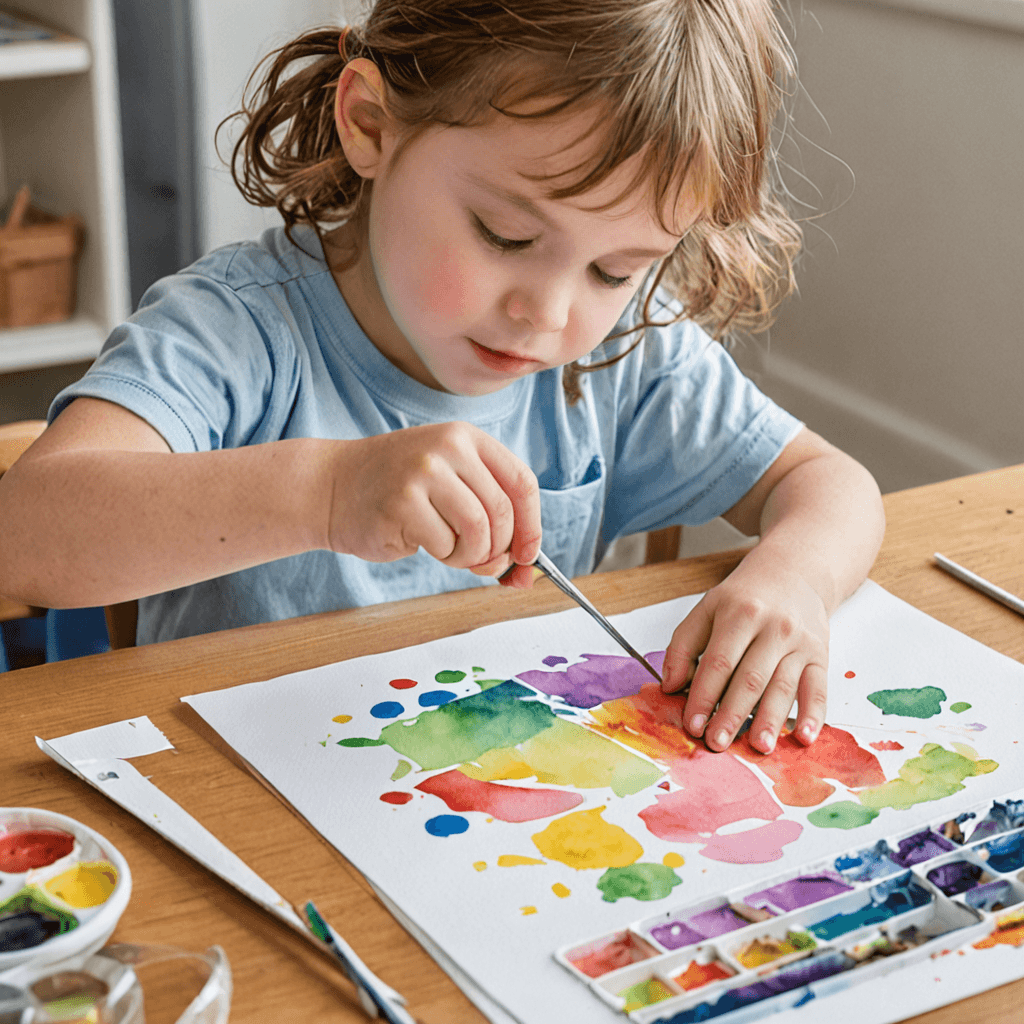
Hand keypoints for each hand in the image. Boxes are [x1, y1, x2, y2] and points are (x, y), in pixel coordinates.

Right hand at [325, 422, 541, 573]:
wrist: (331, 488)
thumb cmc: (396, 494)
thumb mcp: (449, 488)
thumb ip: (488, 519)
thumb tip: (525, 574)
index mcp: (467, 438)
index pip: (521, 483)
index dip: (532, 526)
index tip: (527, 555)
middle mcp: (449, 447)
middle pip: (502, 512)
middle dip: (499, 550)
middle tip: (481, 563)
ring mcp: (424, 472)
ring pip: (479, 531)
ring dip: (470, 556)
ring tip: (448, 551)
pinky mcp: (403, 502)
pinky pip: (446, 545)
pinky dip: (443, 556)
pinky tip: (422, 543)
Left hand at [660, 560, 828, 753]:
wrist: (795, 572)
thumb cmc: (747, 596)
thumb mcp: (708, 608)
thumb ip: (683, 644)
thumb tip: (669, 685)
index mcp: (739, 614)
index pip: (718, 662)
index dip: (703, 695)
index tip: (692, 723)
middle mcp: (773, 628)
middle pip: (750, 679)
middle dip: (732, 715)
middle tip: (717, 743)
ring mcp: (799, 643)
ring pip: (783, 687)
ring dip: (770, 720)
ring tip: (757, 747)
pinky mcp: (821, 656)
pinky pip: (819, 689)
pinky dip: (813, 715)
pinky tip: (803, 737)